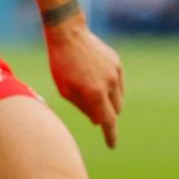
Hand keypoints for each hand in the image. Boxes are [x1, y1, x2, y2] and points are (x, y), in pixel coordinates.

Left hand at [46, 18, 124, 147]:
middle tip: (92, 112)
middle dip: (106, 115)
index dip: (110, 135)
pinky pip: (118, 83)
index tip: (112, 145)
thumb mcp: (65, 90)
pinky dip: (110, 87)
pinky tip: (95, 78)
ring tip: (91, 92)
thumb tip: (97, 120)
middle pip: (115, 111)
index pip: (107, 121)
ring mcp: (115, 72)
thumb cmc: (60, 64)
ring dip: (109, 102)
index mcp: (94, 93)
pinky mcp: (117, 63)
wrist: (68, 33)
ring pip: (119, 98)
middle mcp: (108, 84)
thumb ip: (82, 107)